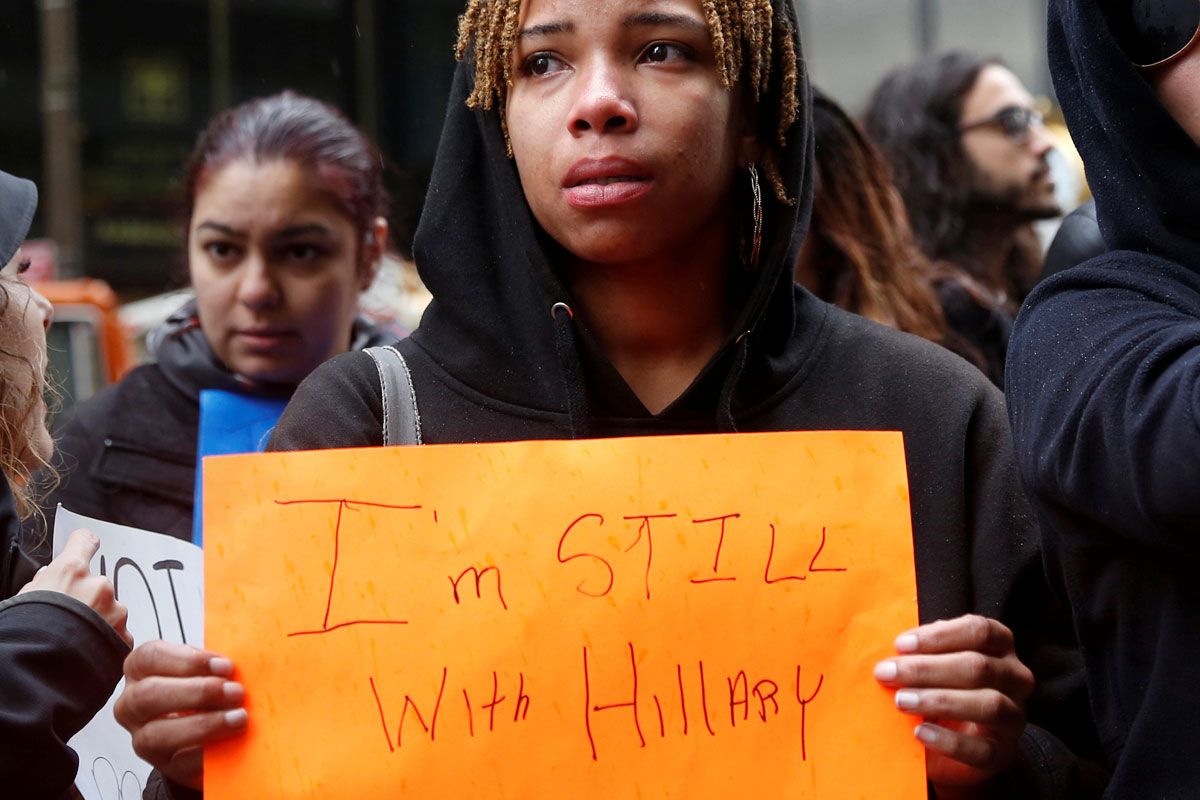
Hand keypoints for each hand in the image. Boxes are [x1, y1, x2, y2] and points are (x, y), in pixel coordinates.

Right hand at [19, 528, 131, 646]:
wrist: (39, 673)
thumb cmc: (26, 635)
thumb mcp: (25, 600)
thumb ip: (43, 584)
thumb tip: (49, 578)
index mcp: (71, 571)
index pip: (84, 542)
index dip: (83, 544)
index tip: (86, 545)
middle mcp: (99, 586)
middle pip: (95, 585)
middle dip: (85, 599)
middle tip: (66, 620)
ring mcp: (115, 611)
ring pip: (109, 611)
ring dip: (97, 622)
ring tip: (73, 641)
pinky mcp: (124, 637)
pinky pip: (116, 634)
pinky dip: (104, 642)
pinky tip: (85, 653)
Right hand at [114, 640, 247, 789]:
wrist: (205, 735)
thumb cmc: (203, 692)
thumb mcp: (205, 671)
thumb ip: (215, 666)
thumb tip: (244, 662)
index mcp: (140, 670)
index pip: (149, 657)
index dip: (189, 660)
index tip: (226, 666)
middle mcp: (132, 704)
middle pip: (148, 694)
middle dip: (197, 692)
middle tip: (235, 692)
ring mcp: (142, 737)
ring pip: (156, 734)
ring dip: (204, 724)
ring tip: (238, 718)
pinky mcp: (163, 765)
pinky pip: (179, 762)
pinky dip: (207, 753)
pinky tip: (229, 743)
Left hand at [873, 615, 1033, 796]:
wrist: (958, 740)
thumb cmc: (942, 687)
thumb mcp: (935, 663)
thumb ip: (920, 651)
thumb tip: (892, 649)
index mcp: (1000, 646)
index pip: (980, 631)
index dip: (939, 635)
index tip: (900, 644)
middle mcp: (1015, 678)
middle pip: (978, 666)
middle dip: (927, 669)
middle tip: (887, 673)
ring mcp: (1014, 717)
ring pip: (988, 704)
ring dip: (939, 700)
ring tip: (901, 701)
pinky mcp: (1003, 753)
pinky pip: (983, 749)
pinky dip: (949, 741)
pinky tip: (920, 733)